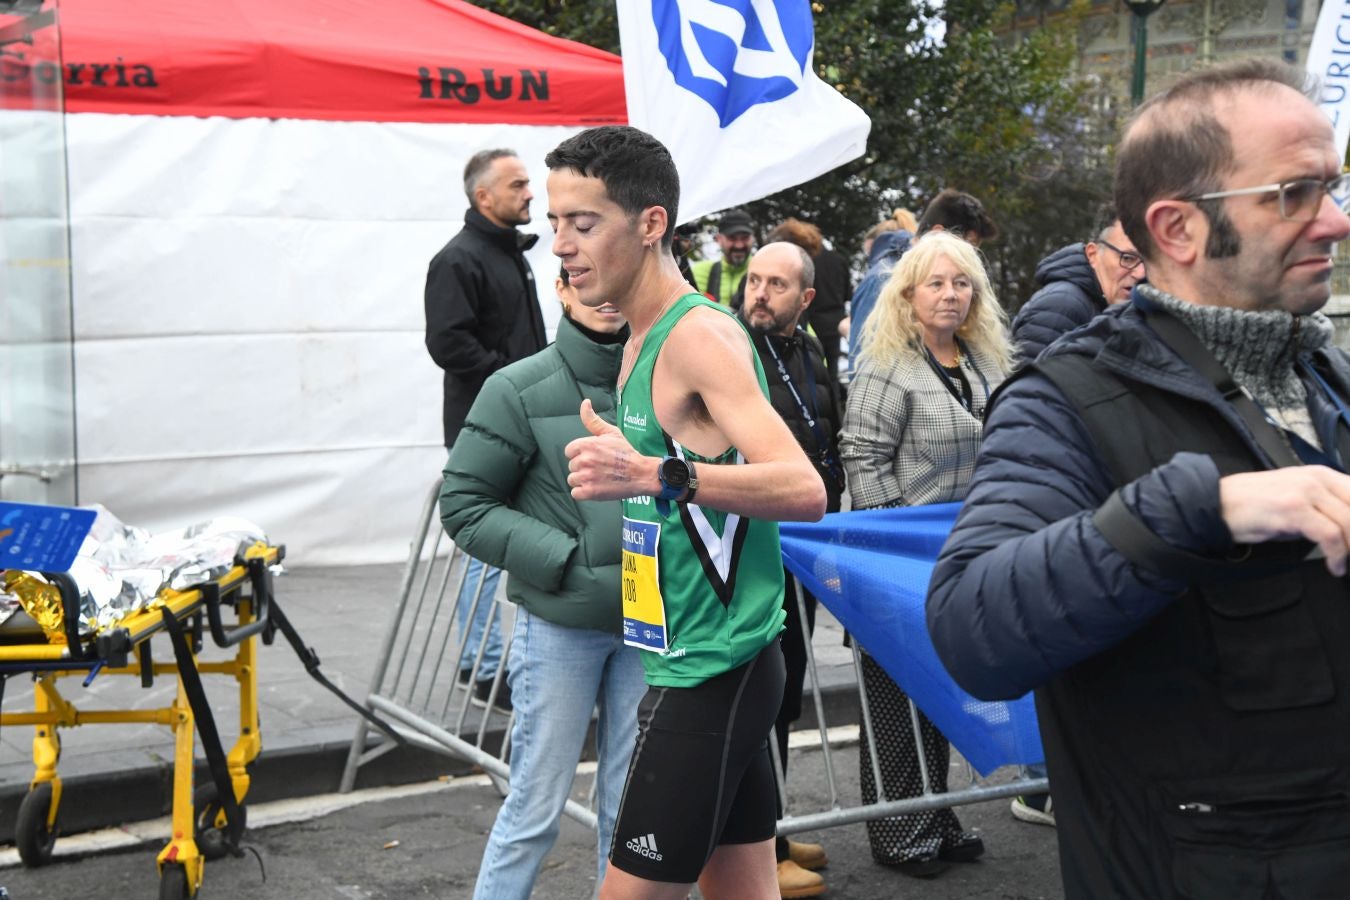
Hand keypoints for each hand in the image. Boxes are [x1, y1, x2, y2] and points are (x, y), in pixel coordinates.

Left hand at [564, 400, 655, 500]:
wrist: (640, 474)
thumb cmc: (625, 452)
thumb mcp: (610, 432)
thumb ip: (592, 419)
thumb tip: (585, 402)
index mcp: (587, 444)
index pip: (569, 451)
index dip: (580, 454)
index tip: (592, 457)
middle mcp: (585, 460)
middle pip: (572, 466)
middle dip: (583, 467)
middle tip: (599, 467)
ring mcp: (587, 477)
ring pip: (572, 479)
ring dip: (583, 480)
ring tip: (598, 477)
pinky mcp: (590, 492)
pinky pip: (575, 493)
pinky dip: (583, 492)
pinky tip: (595, 487)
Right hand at [1219, 466, 1349, 575]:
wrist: (1217, 505)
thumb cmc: (1251, 505)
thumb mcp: (1294, 499)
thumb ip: (1322, 509)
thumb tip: (1344, 532)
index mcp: (1320, 474)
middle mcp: (1316, 478)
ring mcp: (1305, 491)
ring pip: (1348, 522)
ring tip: (1346, 563)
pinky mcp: (1293, 509)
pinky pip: (1330, 535)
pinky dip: (1337, 555)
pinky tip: (1335, 566)